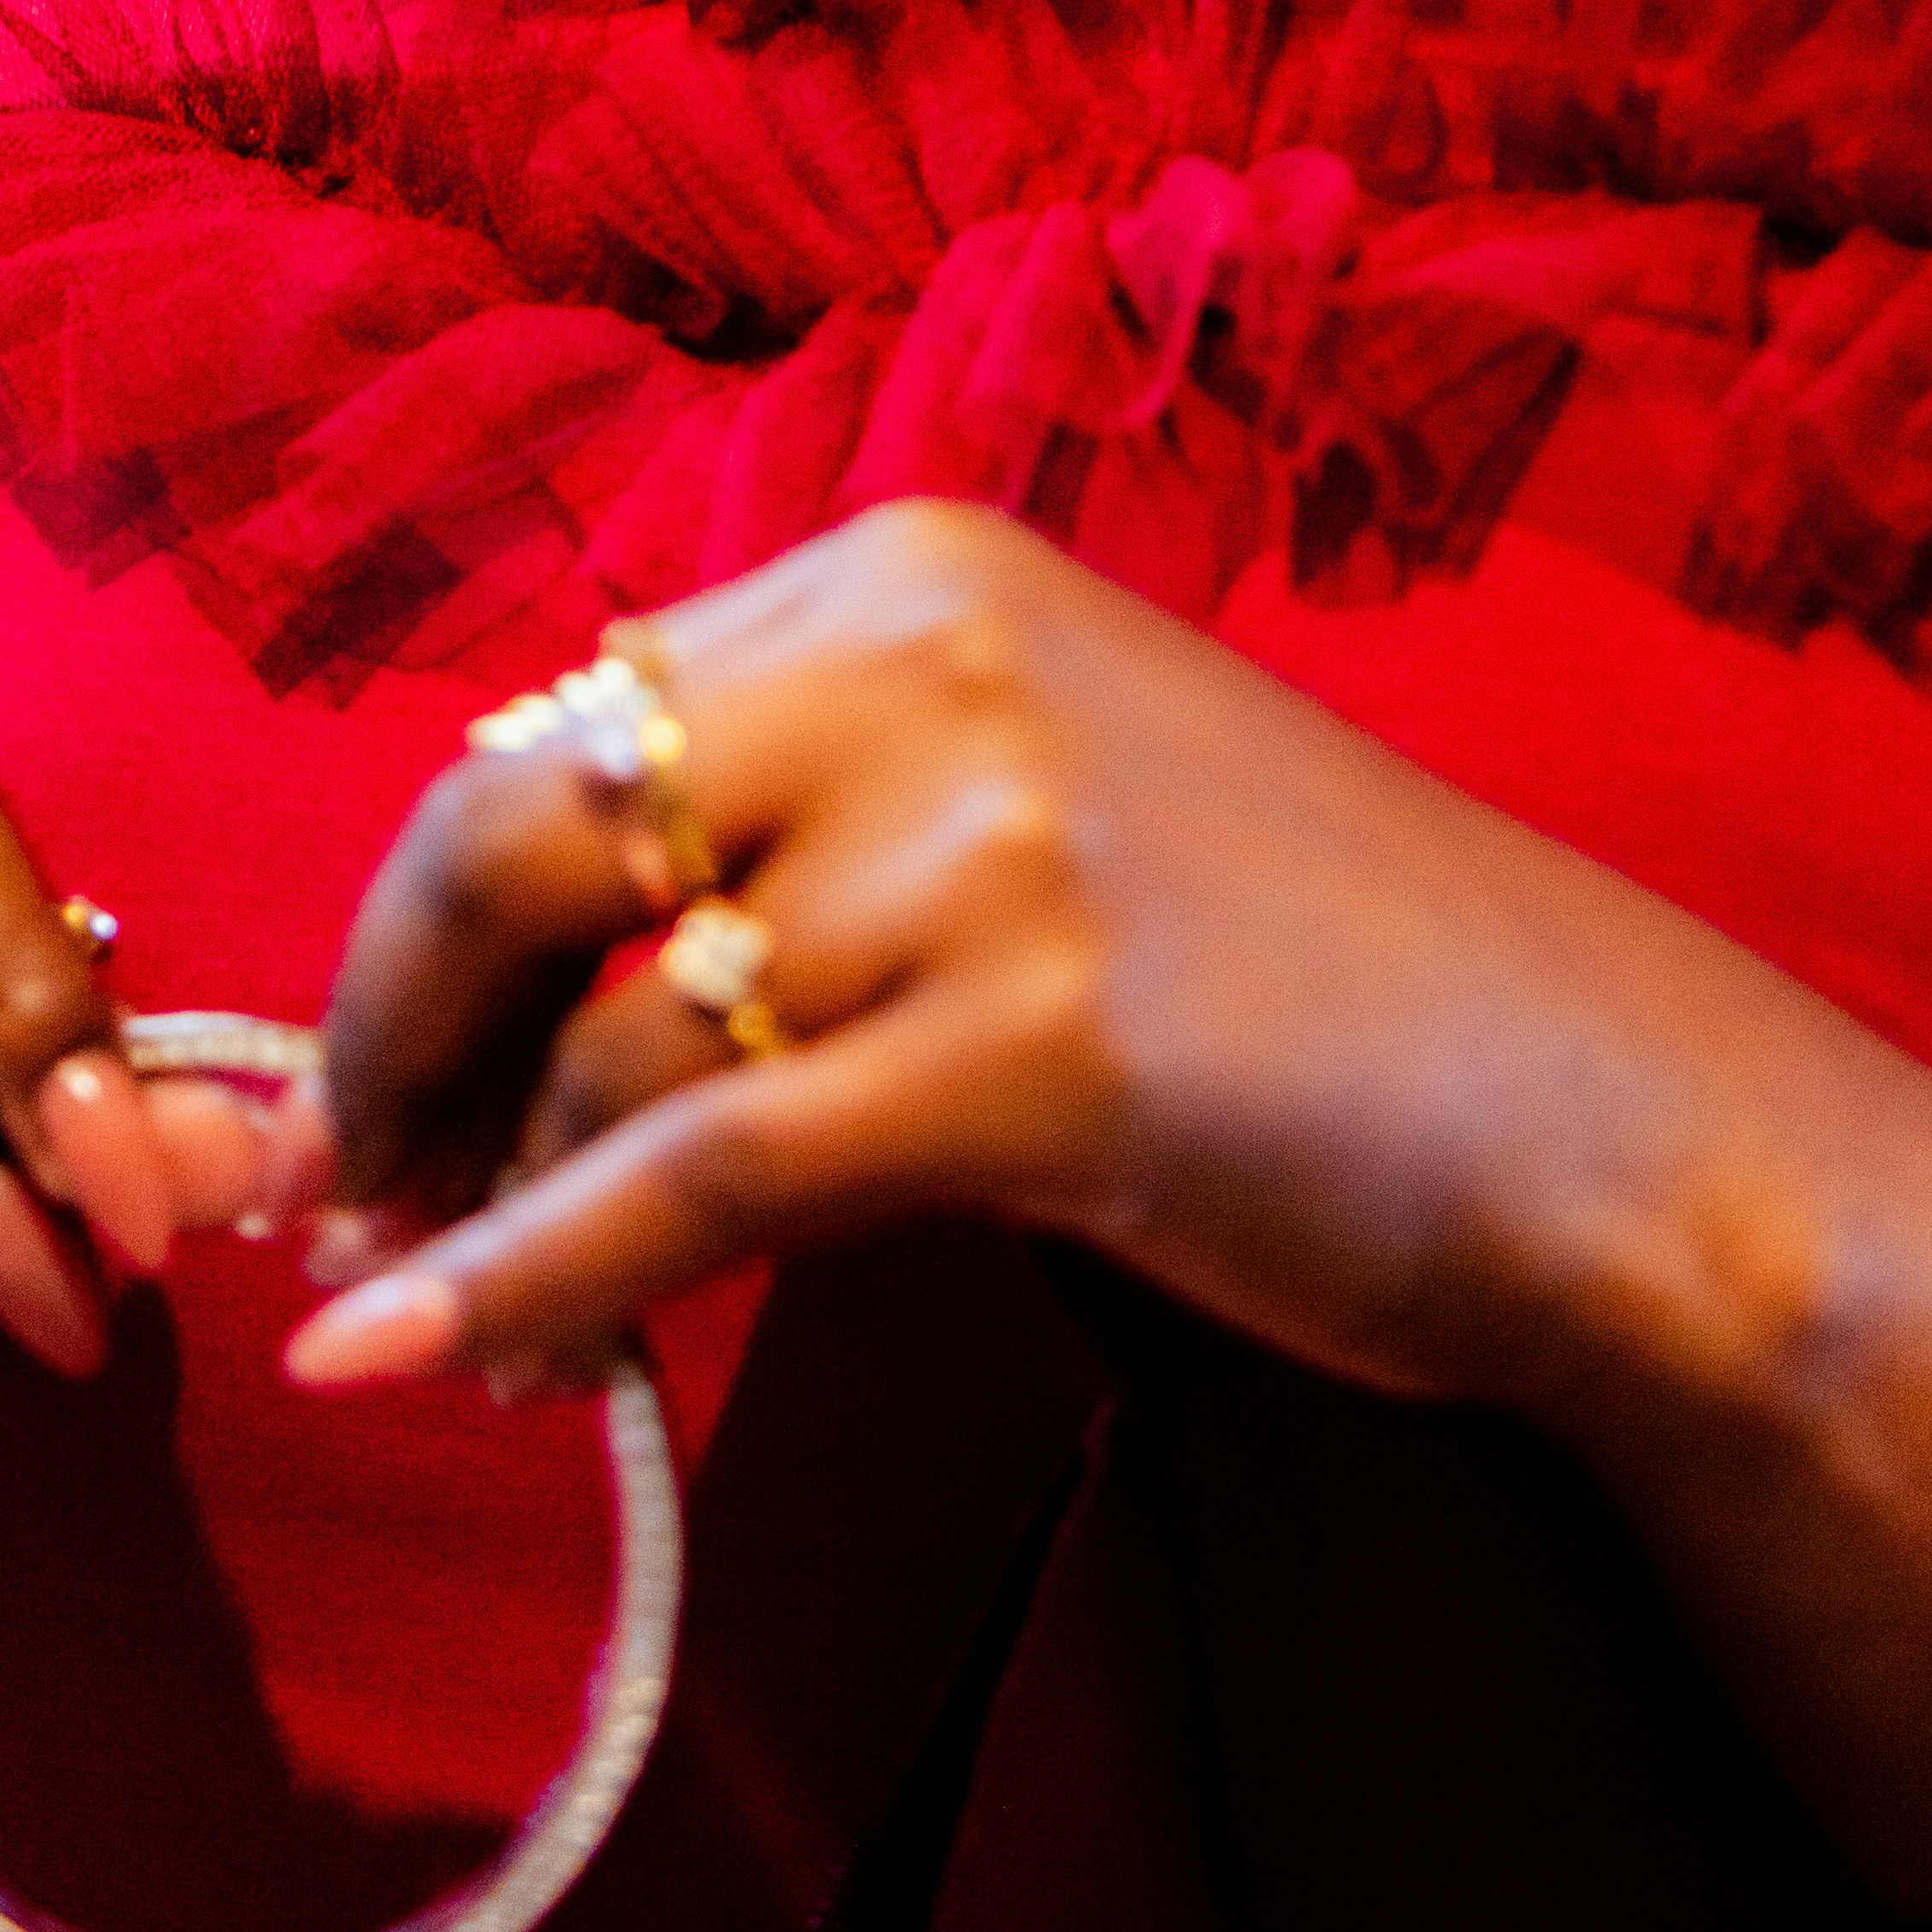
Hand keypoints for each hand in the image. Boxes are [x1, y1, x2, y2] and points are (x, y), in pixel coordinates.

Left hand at [288, 498, 1783, 1411]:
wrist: (1585, 1106)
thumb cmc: (1300, 974)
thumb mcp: (1032, 791)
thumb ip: (797, 810)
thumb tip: (500, 947)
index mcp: (911, 567)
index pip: (562, 724)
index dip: (422, 915)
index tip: (369, 1063)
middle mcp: (927, 663)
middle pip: (515, 837)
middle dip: (385, 1033)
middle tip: (346, 1188)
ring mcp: (982, 850)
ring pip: (605, 1037)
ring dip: (479, 1204)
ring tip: (449, 1317)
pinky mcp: (1027, 1048)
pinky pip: (689, 1180)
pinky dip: (519, 1284)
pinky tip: (405, 1364)